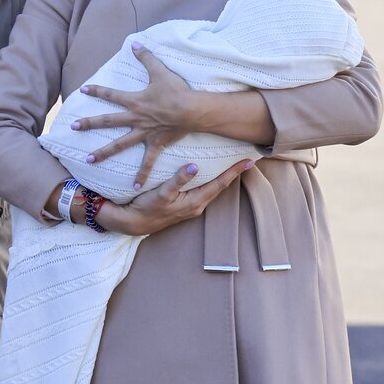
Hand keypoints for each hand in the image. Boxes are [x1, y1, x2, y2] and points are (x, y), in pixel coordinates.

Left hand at [73, 43, 199, 188]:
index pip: (111, 95)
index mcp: (135, 101)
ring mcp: (143, 133)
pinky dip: (142, 174)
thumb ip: (146, 57)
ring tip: (88, 159)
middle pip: (108, 121)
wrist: (192, 109)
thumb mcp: (160, 71)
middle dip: (89, 123)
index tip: (83, 90)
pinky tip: (134, 187)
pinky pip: (147, 162)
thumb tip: (134, 42)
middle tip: (73, 126)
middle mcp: (135, 118)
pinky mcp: (155, 144)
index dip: (97, 91)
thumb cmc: (177, 90)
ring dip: (103, 152)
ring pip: (119, 144)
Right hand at [99, 159, 252, 237]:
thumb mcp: (162, 193)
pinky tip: (212, 175)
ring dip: (224, 178)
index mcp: (195, 202)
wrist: (135, 223)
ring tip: (235, 166)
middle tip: (247, 160)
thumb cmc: (147, 207)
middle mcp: (197, 206)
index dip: (235, 172)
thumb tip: (195, 167)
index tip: (249, 161)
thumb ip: (178, 180)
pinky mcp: (186, 206)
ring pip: (213, 189)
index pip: (220, 184)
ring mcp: (192, 207)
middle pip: (221, 187)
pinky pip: (205, 191)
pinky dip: (212, 182)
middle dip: (234, 174)